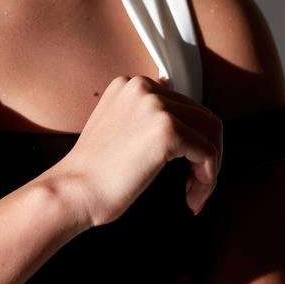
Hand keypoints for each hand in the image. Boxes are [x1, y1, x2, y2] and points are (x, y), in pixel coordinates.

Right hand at [43, 74, 221, 227]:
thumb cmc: (93, 172)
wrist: (73, 191)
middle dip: (205, 155)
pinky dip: (207, 181)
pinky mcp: (168, 130)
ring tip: (194, 194)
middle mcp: (144, 87)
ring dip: (210, 169)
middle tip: (194, 186)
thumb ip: (143, 112)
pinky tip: (191, 199)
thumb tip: (172, 94)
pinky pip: (209, 154)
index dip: (191, 142)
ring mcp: (156, 106)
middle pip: (203, 118)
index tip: (182, 171)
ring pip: (211, 135)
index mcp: (130, 84)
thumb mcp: (115, 126)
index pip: (184, 107)